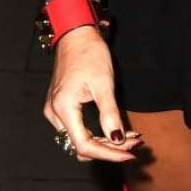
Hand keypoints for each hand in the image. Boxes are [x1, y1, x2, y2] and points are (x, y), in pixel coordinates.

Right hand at [43, 26, 143, 161]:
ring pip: (80, 140)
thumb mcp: (104, 84)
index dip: (108, 154)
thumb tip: (117, 140)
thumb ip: (110, 114)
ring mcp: (55, 112)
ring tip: (129, 138)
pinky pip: (78, 130)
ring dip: (104, 143)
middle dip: (110, 149)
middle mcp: (54, 114)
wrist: (76, 36)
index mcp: (63, 108)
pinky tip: (115, 131)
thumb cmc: (89, 54)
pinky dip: (97, 134)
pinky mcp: (60, 108)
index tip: (130, 154)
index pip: (84, 145)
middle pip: (82, 146)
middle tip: (135, 143)